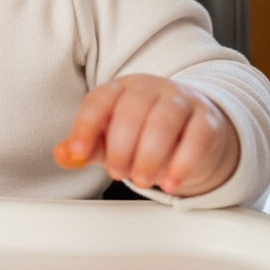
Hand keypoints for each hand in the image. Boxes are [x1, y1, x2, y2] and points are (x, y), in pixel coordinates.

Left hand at [54, 74, 240, 196]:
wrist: (195, 128)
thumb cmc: (146, 132)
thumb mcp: (113, 137)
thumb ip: (88, 146)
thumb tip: (62, 155)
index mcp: (120, 88)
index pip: (99, 101)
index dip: (85, 127)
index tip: (78, 153)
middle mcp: (149, 88)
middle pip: (131, 110)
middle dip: (120, 146)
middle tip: (116, 172)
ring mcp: (180, 101)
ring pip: (163, 120)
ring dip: (149, 154)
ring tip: (140, 180)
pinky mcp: (207, 120)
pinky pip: (197, 136)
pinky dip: (183, 162)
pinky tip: (171, 182)